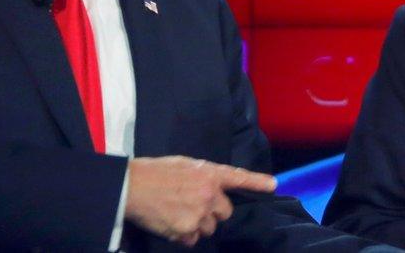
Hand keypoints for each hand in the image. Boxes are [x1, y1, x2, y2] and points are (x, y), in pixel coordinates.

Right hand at [124, 156, 276, 246]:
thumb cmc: (154, 172)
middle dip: (212, 211)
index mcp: (208, 173)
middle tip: (192, 204)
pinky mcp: (187, 229)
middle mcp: (209, 193)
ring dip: (198, 224)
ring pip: (209, 228)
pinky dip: (184, 234)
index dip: (257, 182)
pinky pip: (193, 239)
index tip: (273, 185)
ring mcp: (199, 213)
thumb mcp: (184, 165)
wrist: (131, 186)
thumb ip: (203, 176)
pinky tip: (170, 222)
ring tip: (177, 212)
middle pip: (225, 212)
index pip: (238, 177)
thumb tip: (214, 189)